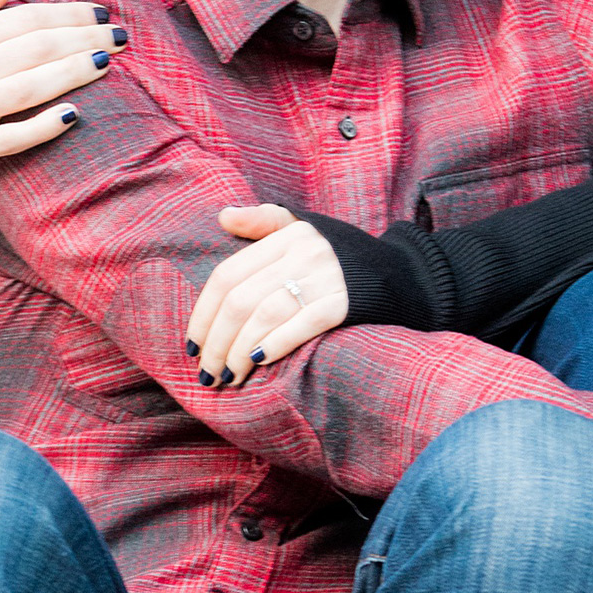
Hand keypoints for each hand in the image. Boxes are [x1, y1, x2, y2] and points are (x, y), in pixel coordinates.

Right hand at [0, 0, 122, 174]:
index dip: (64, 14)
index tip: (98, 11)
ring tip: (106, 61)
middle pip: (33, 51)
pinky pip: (10, 139)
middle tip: (118, 35)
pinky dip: (42, 127)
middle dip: (81, 39)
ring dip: (72, 74)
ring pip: (28, 90)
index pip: (21, 21)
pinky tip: (74, 115)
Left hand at [185, 207, 348, 387]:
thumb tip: (223, 217)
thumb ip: (263, 221)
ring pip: (264, 315)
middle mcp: (302, 253)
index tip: (192, 344)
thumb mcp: (304, 229)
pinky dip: (275, 344)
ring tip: (228, 376)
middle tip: (207, 372)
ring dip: (239, 352)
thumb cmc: (340, 256)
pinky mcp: (344, 303)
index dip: (204, 313)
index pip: (227, 275)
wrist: (400, 273)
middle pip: (240, 300)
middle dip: (217, 342)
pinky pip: (301, 325)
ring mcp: (324, 278)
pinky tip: (258, 363)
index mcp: (286, 235)